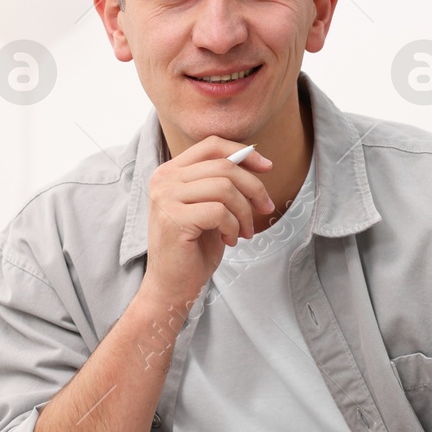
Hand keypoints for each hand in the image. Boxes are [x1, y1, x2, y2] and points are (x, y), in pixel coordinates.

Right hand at [141, 135, 275, 309]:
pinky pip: (219, 211)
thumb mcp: (210, 207)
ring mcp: (166, 198)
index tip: (267, 168)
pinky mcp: (174, 219)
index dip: (244, 152)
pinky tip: (230, 240)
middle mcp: (164, 180)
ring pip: (224, 188)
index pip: (211, 145)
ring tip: (244, 231)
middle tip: (265, 209)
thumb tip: (255, 160)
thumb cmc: (193, 248)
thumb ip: (221, 183)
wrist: (171, 286)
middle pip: (224, 167)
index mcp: (170, 172)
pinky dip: (233, 226)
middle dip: (253, 188)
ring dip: (244, 212)